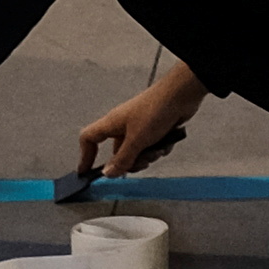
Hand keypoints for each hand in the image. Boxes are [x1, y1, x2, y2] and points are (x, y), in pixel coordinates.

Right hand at [73, 67, 203, 185]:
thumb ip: (122, 159)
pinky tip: (168, 141)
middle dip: (132, 162)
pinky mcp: (155, 128)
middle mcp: (123, 126)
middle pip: (118, 153)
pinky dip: (160, 148)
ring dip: (149, 155)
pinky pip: (153, 147)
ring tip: (159, 147)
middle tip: (143, 160)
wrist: (182, 94)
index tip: (87, 172)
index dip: (86, 156)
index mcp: (112, 124)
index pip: (89, 139)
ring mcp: (140, 127)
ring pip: (138, 153)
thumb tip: (107, 174)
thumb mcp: (136, 140)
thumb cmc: (155, 110)